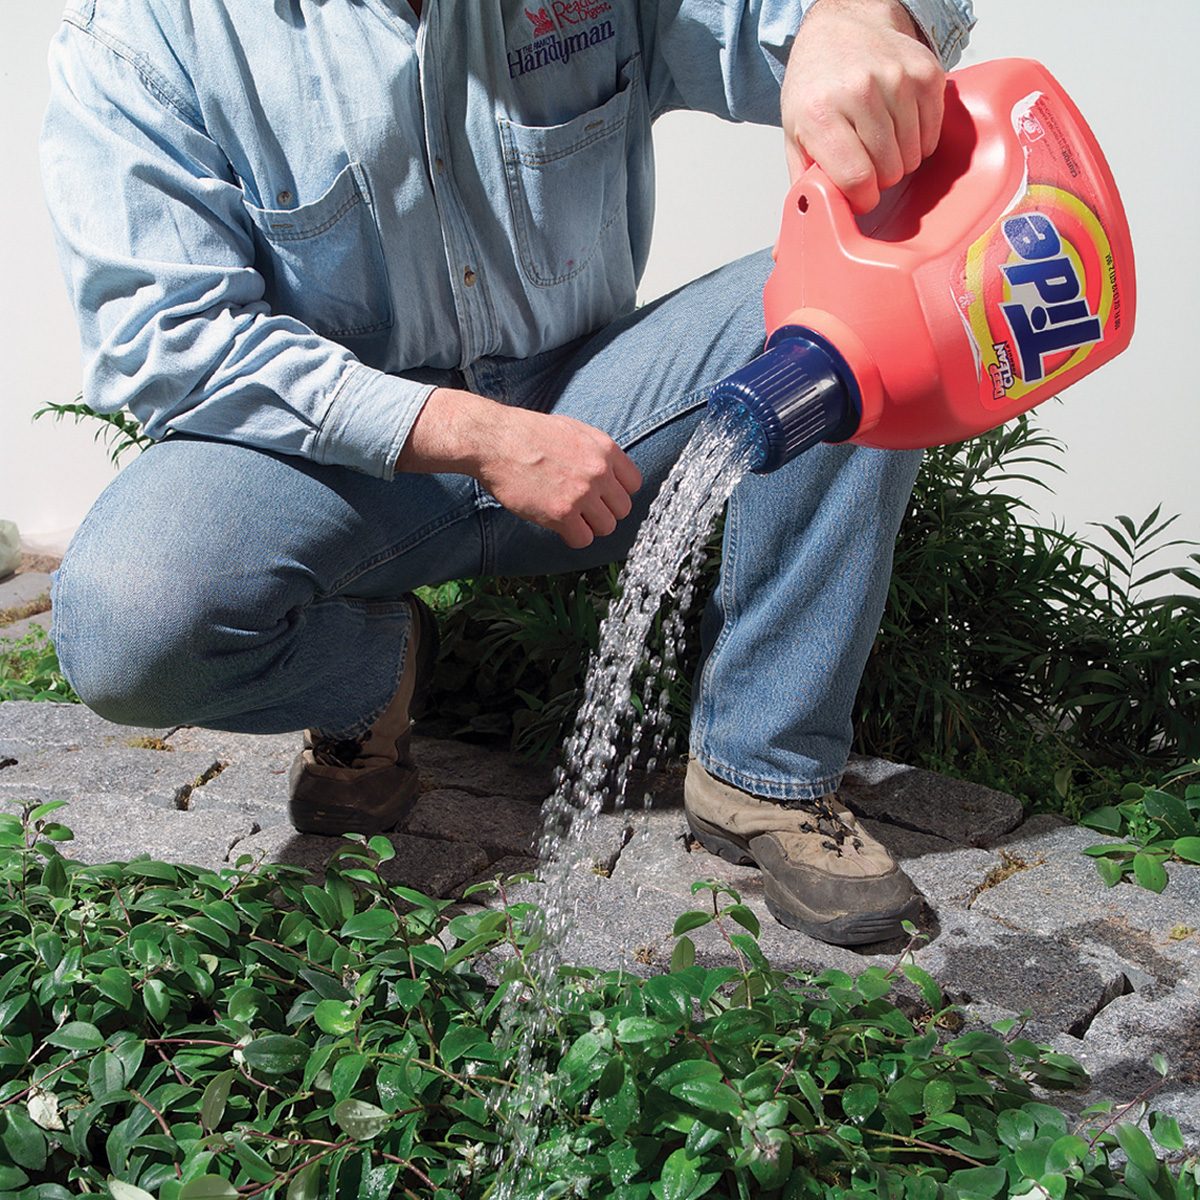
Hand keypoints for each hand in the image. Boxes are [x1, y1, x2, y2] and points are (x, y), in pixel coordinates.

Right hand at [397, 387, 641, 548]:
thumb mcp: (573, 431)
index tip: (601, 495)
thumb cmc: (529, 434)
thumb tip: (612, 474)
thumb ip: (597, 453)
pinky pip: (583, 539)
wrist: (496, 441)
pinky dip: (572, 536)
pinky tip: (558, 525)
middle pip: (623, 509)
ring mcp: (581, 494)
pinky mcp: (561, 514)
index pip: (634, 484)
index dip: (617, 492)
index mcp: (605, 449)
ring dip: (589, 526)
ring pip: (606, 527)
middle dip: (604, 511)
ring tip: (570, 517)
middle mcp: (598, 472)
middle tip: (583, 509)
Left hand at [781, 0, 944, 212]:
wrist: (839, 28)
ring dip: (899, 160)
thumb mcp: (796, 139)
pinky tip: (898, 125)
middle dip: (879, 178)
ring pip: (913, 156)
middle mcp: (859, 91)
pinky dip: (918, 140)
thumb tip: (787, 252)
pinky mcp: (926, 73)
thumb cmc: (815, 90)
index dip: (861, 198)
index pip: (856, 180)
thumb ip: (799, 192)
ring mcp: (897, 79)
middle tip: (865, 159)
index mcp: (821, 114)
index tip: (857, 192)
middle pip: (889, 171)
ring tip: (879, 140)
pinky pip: (932, 134)